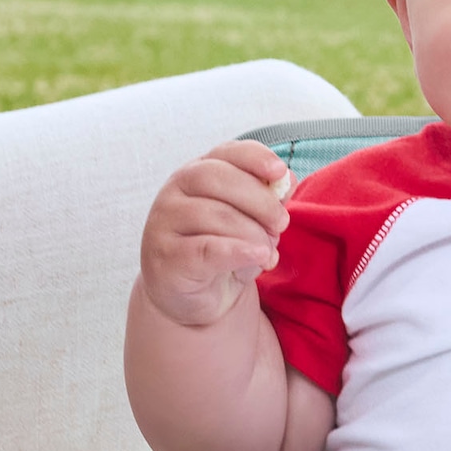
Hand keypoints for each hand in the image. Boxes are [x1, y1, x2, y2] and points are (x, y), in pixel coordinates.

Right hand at [138, 141, 292, 327]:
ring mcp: (165, 222)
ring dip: (253, 234)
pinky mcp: (166, 257)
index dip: (255, 157)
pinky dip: (239, 252)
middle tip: (281, 223)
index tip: (280, 172)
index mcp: (197, 174)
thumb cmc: (224, 252)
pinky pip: (206, 249)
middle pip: (218, 178)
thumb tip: (286, 181)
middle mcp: (175, 191)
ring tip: (268, 253)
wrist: (196, 298)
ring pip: (215, 214)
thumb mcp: (250, 222)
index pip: (225, 152)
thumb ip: (266, 199)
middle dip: (260, 199)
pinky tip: (259, 258)